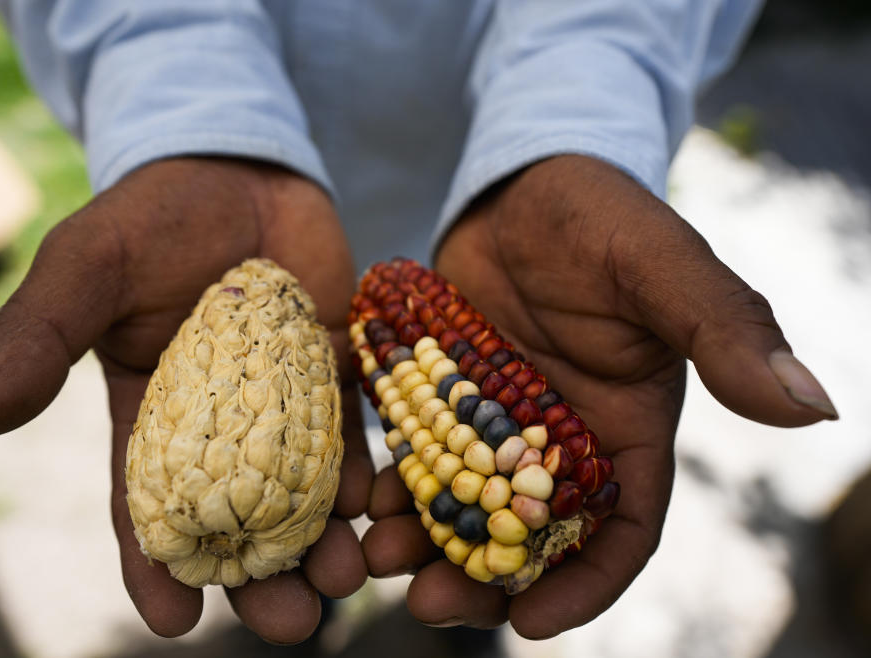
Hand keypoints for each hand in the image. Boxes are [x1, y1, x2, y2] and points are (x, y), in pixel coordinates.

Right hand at [0, 158, 372, 643]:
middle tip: (293, 623)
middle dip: (262, 578)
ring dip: (325, 542)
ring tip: (344, 579)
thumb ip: (36, 338)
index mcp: (151, 417)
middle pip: (240, 521)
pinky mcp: (337, 375)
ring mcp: (286, 405)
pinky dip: (366, 473)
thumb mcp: (87, 268)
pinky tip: (377, 504)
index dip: (157, 567)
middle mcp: (223, 426)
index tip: (174, 620)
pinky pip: (355, 435)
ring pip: (305, 493)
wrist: (239, 169)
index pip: (148, 508)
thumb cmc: (153, 217)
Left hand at [363, 155, 835, 636]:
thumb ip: (725, 330)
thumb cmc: (601, 216)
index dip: (582, 583)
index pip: (619, 529)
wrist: (523, 181)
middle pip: (525, 535)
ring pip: (460, 505)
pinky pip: (412, 454)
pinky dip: (390, 483)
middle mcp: (558, 438)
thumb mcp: (661, 266)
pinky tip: (357, 499)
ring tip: (378, 558)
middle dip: (482, 578)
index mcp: (625, 428)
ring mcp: (494, 421)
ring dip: (423, 541)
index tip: (531, 622)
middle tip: (427, 603)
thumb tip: (813, 405)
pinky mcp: (441, 395)